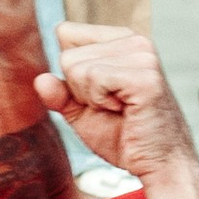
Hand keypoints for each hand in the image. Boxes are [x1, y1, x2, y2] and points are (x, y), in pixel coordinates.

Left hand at [36, 25, 197, 184]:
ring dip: (91, 99)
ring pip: (77, 69)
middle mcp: (135, 41)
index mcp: (121, 40)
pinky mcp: (145, 76)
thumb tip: (40, 80)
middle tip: (112, 107)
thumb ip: (59, 95)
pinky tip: (124, 111)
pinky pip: (94, 79)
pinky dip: (100, 103)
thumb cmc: (124, 136)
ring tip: (120, 109)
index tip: (100, 95)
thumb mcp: (82, 113)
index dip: (72, 73)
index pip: (66, 33)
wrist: (158, 165)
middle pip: (67, 56)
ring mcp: (143, 56)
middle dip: (80, 91)